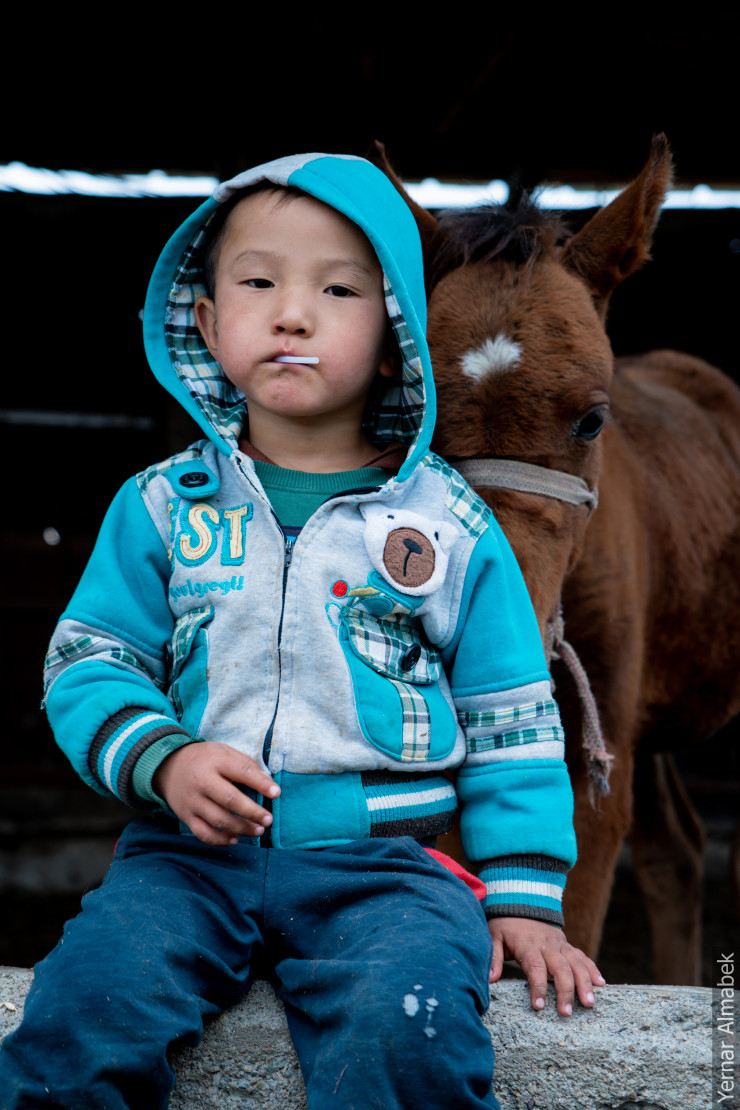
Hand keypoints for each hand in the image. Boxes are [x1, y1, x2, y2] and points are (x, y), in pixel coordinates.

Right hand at [153, 741, 279, 845]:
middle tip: (268, 820)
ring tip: (258, 831)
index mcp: (216, 761)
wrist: (168, 766)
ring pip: (218, 820)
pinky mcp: (186, 816)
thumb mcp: (224, 752)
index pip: (242, 771)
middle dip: (252, 812)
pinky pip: (203, 833)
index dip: (260, 783)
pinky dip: (220, 840)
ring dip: (241, 828)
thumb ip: (246, 765)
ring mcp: (193, 801)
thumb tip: (268, 783)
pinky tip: (235, 839)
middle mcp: (203, 781)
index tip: (276, 793)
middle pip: (229, 799)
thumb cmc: (204, 759)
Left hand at [488, 916, 604, 1016]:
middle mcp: (547, 945)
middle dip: (566, 991)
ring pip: (576, 963)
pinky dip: (592, 969)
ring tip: (589, 1003)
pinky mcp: (567, 945)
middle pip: (561, 968)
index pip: (535, 967)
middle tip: (567, 1013)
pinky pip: (582, 956)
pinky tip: (601, 984)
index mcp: (528, 945)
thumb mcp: (494, 936)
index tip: (539, 1006)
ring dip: (584, 983)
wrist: (521, 903)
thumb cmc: (505, 925)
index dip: (538, 986)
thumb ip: (494, 957)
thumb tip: (490, 979)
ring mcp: (560, 944)